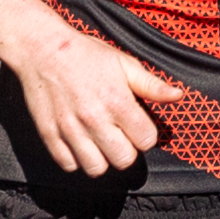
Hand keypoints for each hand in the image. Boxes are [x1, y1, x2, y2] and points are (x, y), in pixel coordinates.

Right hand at [14, 25, 169, 177]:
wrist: (42, 49)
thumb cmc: (84, 54)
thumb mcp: (123, 63)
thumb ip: (151, 85)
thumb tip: (177, 95)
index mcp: (117, 101)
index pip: (146, 141)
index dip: (145, 135)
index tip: (137, 126)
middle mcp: (94, 119)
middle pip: (124, 160)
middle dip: (127, 150)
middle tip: (120, 135)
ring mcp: (70, 130)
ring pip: (96, 169)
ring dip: (102, 159)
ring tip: (100, 143)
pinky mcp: (50, 135)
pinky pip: (69, 165)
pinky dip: (76, 159)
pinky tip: (80, 143)